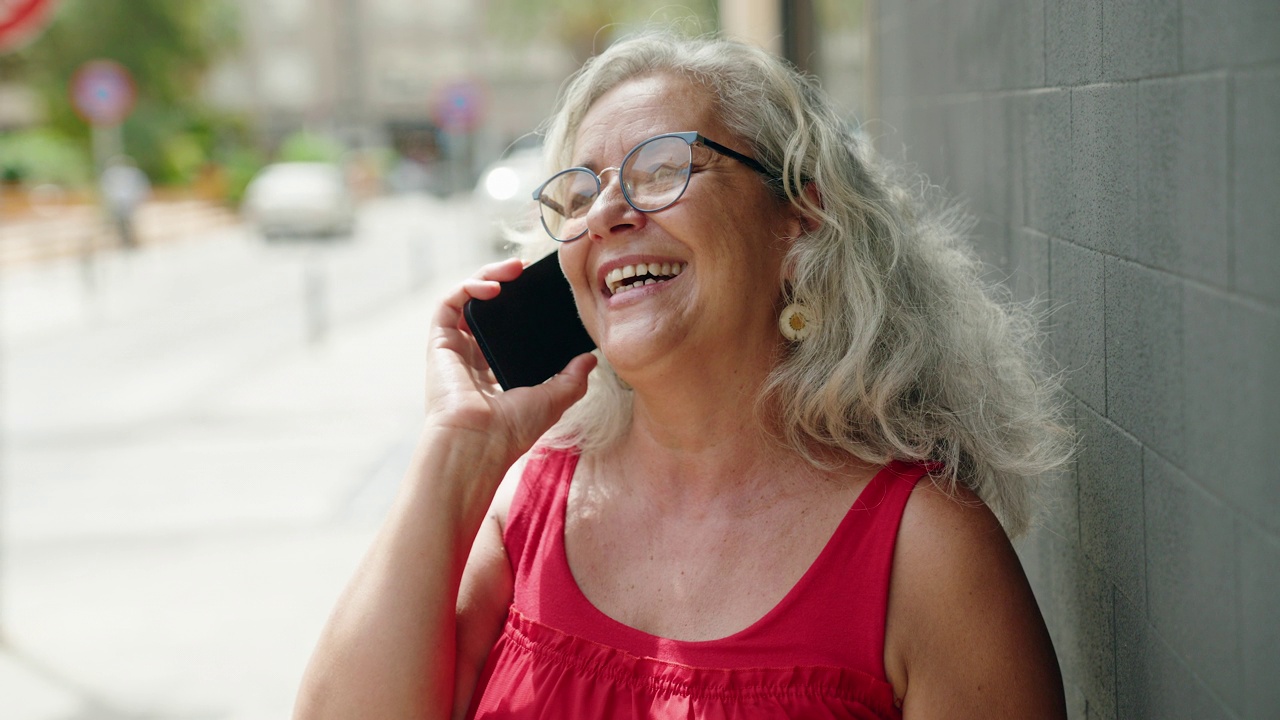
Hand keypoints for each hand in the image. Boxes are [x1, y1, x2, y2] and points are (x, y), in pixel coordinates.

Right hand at [424, 257, 596, 468]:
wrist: (478, 443)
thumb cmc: (511, 431)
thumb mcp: (554, 400)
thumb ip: (572, 378)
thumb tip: (589, 359)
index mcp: (495, 372)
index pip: (505, 330)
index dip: (520, 307)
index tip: (541, 292)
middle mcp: (471, 358)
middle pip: (485, 309)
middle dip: (504, 283)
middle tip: (525, 270)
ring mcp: (454, 349)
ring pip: (465, 299)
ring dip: (487, 276)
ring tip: (513, 269)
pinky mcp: (439, 343)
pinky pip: (448, 304)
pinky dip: (468, 287)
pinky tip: (493, 286)